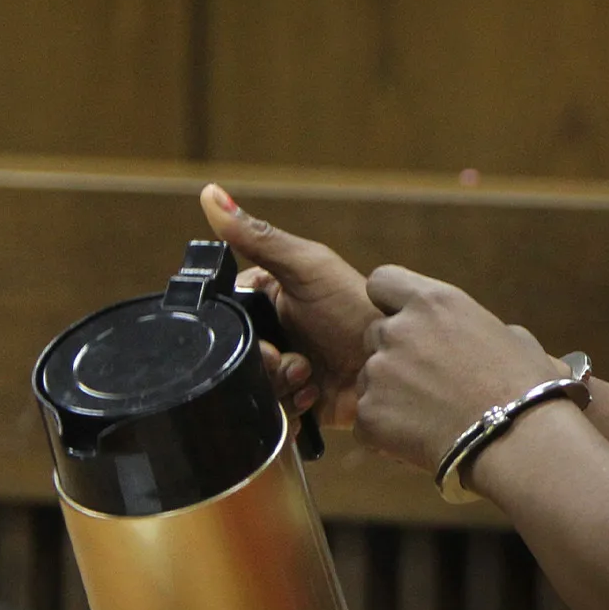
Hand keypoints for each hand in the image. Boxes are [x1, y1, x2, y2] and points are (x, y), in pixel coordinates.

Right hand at [198, 184, 382, 428]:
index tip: (260, 337)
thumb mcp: (308, 268)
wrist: (399, 365)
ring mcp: (286, 371)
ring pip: (250, 389)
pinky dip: (288, 408)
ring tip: (308, 378)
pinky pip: (270, 416)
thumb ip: (259, 237)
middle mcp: (274, 335)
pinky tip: (312, 397)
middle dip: (260, 364)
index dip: (233, 331)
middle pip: (233, 357)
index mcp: (268, 300)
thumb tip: (210, 193)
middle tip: (292, 362)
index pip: (224, 317)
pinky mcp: (299, 404)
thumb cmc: (357, 308)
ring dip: (277, 386)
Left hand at [355, 265, 562, 473]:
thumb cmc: (526, 387)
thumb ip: (480, 330)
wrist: (515, 440)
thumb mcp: (515, 340)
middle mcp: (398, 329)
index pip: (383, 281)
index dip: (390, 301)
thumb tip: (486, 340)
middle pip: (375, 333)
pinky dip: (387, 430)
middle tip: (426, 380)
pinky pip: (368, 418)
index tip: (405, 319)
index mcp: (434, 302)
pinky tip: (421, 438)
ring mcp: (378, 371)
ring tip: (429, 416)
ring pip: (370, 377)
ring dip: (390, 392)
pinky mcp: (368, 413)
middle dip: (394, 353)